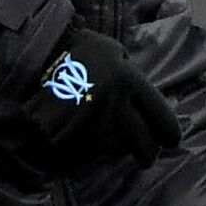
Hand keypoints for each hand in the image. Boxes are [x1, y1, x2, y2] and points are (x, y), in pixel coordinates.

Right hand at [17, 27, 179, 167]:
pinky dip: (95, 149)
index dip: (169, 135)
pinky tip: (92, 139)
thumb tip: (144, 101)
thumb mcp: (115, 51)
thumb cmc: (79, 49)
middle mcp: (116, 107)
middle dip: (148, 153)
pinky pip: (92, 151)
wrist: (36, 57)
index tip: (169, 141)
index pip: (162, 120)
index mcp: (131, 82)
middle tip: (147, 155)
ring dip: (120, 150)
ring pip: (118, 150)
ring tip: (118, 145)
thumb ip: (134, 75)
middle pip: (144, 145)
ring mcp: (93, 125)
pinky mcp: (71, 138)